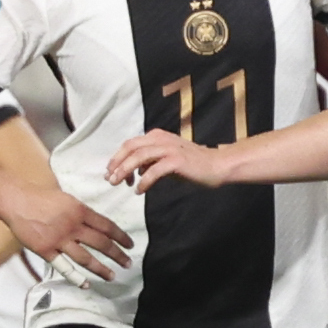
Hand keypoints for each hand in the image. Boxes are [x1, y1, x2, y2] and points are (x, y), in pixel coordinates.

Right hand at [0, 182, 131, 280]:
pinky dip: (76, 278)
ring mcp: (59, 240)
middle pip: (101, 243)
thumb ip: (81, 212)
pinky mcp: (46, 251)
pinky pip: (64, 267)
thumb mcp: (67, 199)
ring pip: (86, 258)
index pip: (107, 226)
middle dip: (117, 255)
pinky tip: (86, 285)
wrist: (16, 201)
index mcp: (80, 211)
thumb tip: (96, 224)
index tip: (130, 245)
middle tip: (127, 264)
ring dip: (101, 269)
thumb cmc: (40, 198)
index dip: (120, 237)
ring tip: (112, 276)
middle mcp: (73, 226)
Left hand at [105, 130, 224, 192]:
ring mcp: (169, 148)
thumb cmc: (192, 164)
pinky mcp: (176, 160)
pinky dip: (144, 181)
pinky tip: (139, 191)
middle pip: (130, 148)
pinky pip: (154, 170)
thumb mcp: (167, 159)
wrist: (217, 165)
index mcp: (157, 136)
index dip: (117, 158)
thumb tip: (135, 170)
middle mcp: (161, 139)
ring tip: (119, 184)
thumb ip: (151, 161)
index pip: (130, 144)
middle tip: (110, 179)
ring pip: (139, 157)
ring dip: (125, 171)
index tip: (110, 172)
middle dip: (117, 163)